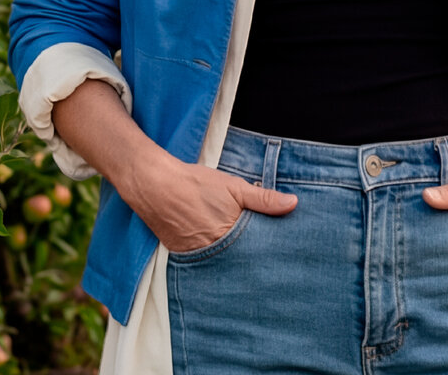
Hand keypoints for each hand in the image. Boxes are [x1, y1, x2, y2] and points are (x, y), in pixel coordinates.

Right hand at [122, 157, 297, 253]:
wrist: (154, 184)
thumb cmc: (195, 185)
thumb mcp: (234, 187)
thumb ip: (263, 199)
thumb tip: (293, 204)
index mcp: (230, 238)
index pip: (257, 254)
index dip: (268, 253)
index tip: (281, 255)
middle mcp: (214, 253)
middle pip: (239, 263)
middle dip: (251, 261)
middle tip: (266, 262)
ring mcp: (195, 257)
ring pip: (221, 264)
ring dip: (231, 261)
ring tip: (243, 259)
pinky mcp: (181, 256)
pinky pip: (202, 262)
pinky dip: (211, 258)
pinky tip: (218, 251)